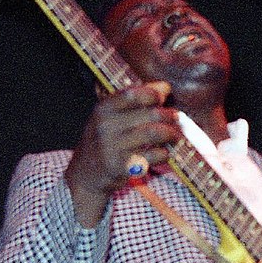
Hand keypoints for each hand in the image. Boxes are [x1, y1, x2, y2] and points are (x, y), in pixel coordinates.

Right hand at [64, 81, 180, 225]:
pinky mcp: (123, 167)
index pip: (134, 94)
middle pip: (150, 114)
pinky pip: (154, 155)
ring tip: (175, 135)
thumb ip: (135, 100)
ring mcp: (113, 147)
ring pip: (155, 133)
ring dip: (171, 133)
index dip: (154, 94)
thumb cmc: (103, 142)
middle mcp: (106, 126)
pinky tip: (163, 153)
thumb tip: (164, 87)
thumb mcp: (110, 117)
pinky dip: (164, 153)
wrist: (85, 175)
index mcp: (104, 109)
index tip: (162, 99)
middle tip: (176, 119)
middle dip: (169, 115)